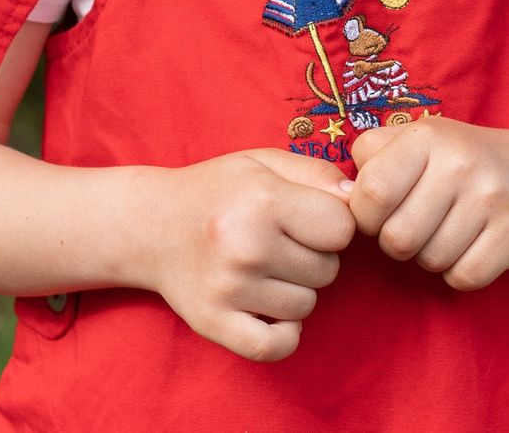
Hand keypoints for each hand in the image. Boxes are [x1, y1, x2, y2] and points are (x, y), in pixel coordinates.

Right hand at [143, 149, 356, 361]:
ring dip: (295, 290)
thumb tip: (358, 200)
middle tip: (279, 242)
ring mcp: (229, 289)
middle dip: (312, 256)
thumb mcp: (263, 162)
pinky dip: (284, 334)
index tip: (308, 218)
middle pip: (328, 270)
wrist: (150, 225)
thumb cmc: (217, 191)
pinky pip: (277, 347)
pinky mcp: (214, 323)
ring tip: (265, 267)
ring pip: (306, 306)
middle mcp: (246, 245)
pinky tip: (271, 311)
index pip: (342, 229)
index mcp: (263, 200)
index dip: (331, 223)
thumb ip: (317, 174)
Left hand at [347, 118, 508, 290]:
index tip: (380, 212)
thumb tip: (337, 197)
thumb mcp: (414, 139)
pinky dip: (459, 271)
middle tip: (415, 224)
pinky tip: (468, 246)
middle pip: (397, 238)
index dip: (366, 215)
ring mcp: (492, 199)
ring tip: (444, 230)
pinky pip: (464, 277)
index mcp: (427, 137)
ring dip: (429, 256)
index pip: (371, 193)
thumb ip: (370, 157)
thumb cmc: (455, 160)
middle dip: (397, 242)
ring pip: (429, 261)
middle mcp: (461, 163)